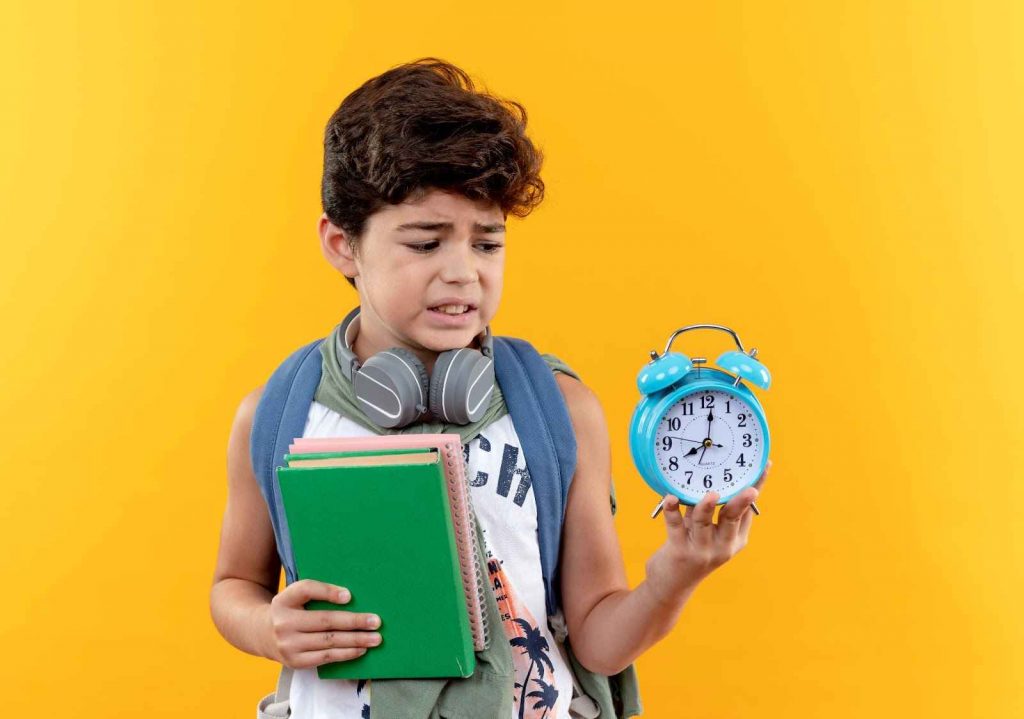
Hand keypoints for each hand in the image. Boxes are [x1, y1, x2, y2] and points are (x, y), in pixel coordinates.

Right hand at [259, 579, 382, 668]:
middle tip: (376, 622)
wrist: (261, 633)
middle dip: (354, 622)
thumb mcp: (295, 594)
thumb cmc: (289, 610)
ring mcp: (289, 645)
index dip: (328, 592)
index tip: (349, 596)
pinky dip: (345, 653)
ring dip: (356, 640)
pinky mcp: (295, 662)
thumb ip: (317, 592)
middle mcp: (284, 623)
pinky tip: (360, 650)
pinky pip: (325, 658)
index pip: (307, 590)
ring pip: (329, 642)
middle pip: (325, 621)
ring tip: (375, 639)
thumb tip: (348, 598)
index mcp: (285, 599)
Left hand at [646, 460, 771, 598]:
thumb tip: (717, 479)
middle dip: (740, 503)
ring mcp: (700, 549)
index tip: (763, 466)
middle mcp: (722, 545)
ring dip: (706, 507)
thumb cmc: (693, 549)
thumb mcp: (710, 533)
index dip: (755, 488)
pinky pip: (675, 525)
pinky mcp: (678, 550)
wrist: (672, 584)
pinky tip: (670, 498)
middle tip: (750, 490)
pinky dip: (672, 510)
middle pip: (732, 519)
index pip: (747, 510)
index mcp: (735, 539)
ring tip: (710, 496)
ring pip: (703, 522)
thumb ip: (715, 512)